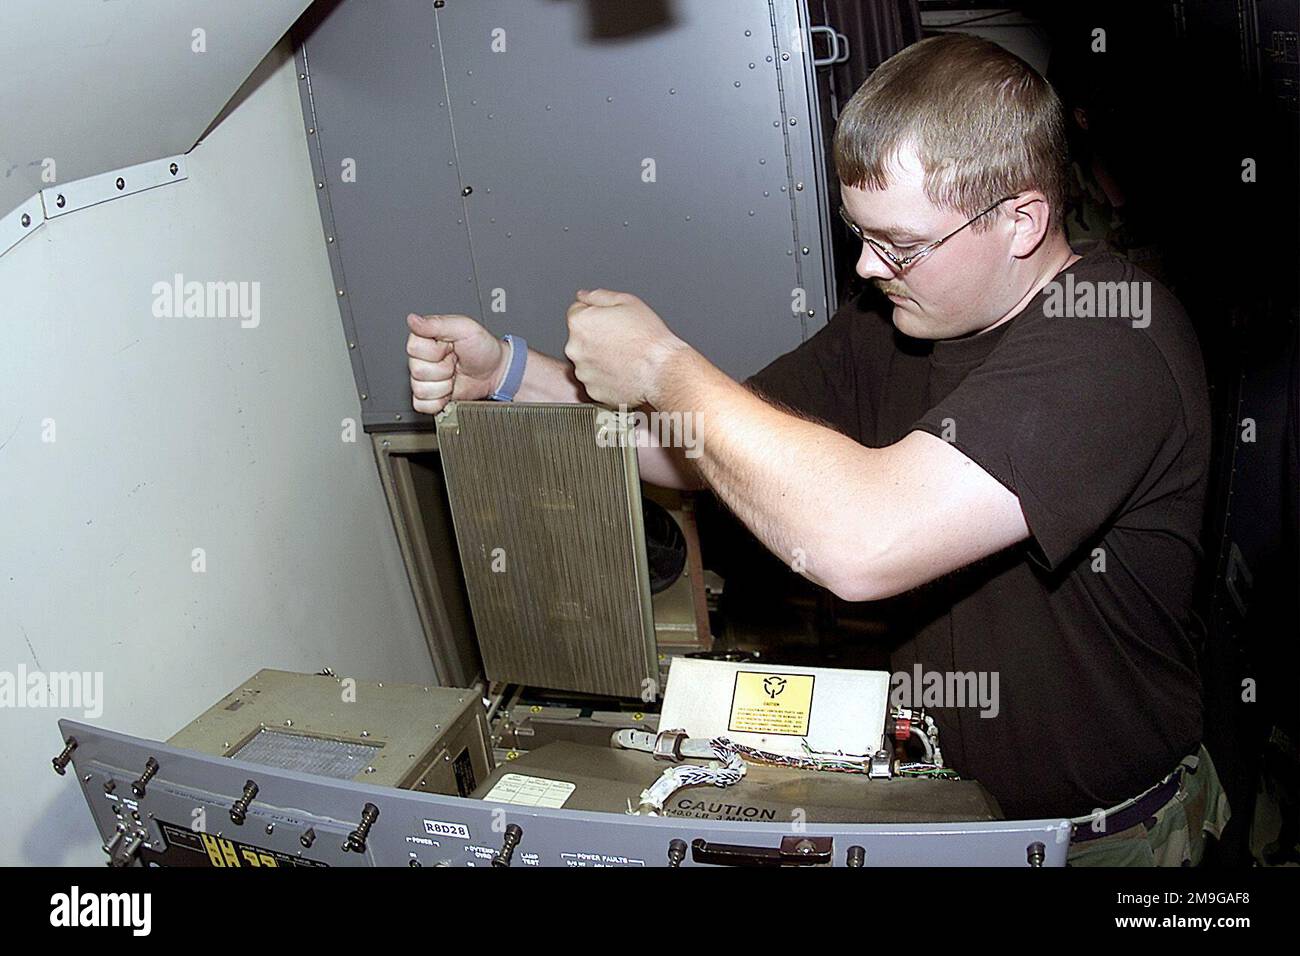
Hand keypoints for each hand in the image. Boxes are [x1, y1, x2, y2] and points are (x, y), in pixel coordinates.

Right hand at [406, 313, 506, 414]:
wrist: (496, 372)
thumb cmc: (484, 349)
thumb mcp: (465, 327)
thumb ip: (437, 323)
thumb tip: (413, 320)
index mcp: (426, 339)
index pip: (414, 349)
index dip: (435, 352)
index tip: (450, 347)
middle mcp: (421, 359)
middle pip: (417, 371)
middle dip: (442, 369)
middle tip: (455, 362)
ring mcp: (425, 380)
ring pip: (420, 389)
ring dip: (443, 386)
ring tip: (454, 375)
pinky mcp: (430, 398)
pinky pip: (422, 405)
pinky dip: (438, 401)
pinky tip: (449, 390)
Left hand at [564, 289, 688, 406]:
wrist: (661, 371)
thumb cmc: (648, 339)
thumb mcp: (627, 301)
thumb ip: (598, 296)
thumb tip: (584, 296)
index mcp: (580, 323)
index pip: (577, 311)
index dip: (597, 314)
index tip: (611, 321)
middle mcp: (575, 348)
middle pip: (581, 338)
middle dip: (596, 337)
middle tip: (622, 339)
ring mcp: (583, 372)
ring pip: (588, 360)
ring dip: (600, 358)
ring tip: (625, 357)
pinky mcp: (593, 391)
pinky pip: (596, 380)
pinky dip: (606, 377)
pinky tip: (624, 371)